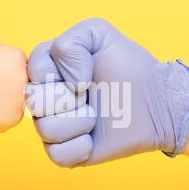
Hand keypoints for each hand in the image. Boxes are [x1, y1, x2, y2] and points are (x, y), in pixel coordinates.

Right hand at [0, 40, 27, 132]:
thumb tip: (6, 51)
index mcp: (17, 58)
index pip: (21, 63)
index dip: (7, 68)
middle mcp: (25, 77)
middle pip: (23, 80)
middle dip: (11, 83)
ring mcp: (22, 98)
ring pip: (20, 98)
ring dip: (8, 98)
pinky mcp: (17, 116)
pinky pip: (14, 114)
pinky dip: (3, 113)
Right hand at [27, 18, 188, 165]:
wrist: (155, 102)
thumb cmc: (128, 67)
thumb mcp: (100, 34)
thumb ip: (71, 40)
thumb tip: (68, 83)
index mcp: (49, 70)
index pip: (34, 70)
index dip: (61, 71)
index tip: (88, 73)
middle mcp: (47, 98)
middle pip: (36, 101)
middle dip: (70, 97)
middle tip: (91, 94)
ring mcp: (55, 127)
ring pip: (46, 129)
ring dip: (79, 121)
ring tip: (96, 116)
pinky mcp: (66, 153)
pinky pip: (57, 155)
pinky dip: (80, 146)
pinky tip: (94, 138)